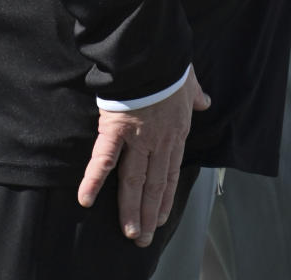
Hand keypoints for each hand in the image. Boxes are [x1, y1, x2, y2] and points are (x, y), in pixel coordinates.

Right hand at [78, 69, 209, 247]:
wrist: (155, 52)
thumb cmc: (171, 65)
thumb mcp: (190, 82)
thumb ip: (196, 96)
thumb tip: (205, 100)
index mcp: (176, 132)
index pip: (171, 174)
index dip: (166, 199)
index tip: (162, 218)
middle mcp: (158, 141)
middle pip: (154, 185)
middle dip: (149, 214)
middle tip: (143, 239)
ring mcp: (137, 137)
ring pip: (134, 181)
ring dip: (131, 209)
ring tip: (130, 232)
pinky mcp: (116, 128)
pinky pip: (103, 158)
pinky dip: (94, 180)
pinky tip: (85, 199)